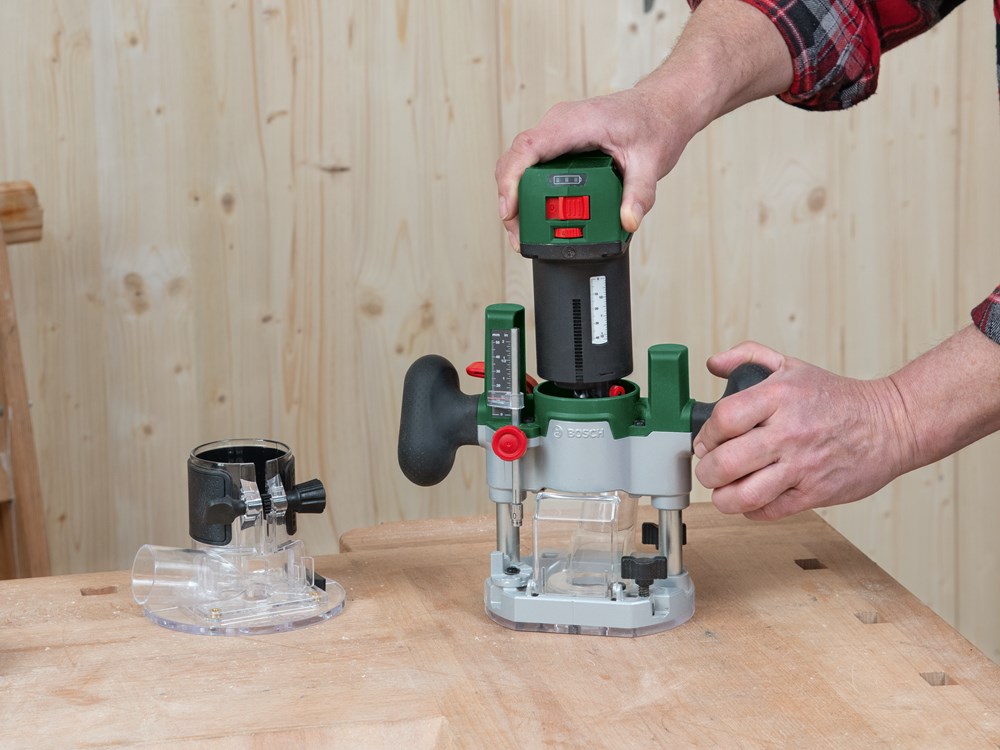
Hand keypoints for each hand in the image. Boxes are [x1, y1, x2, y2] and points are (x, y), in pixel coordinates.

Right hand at [495, 87, 697, 250]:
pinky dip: (529, 193)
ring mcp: (556, 135)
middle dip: (511, 200)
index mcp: (575, 123)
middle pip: (515, 161)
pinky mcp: (559, 146)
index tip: (511, 209)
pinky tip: (536, 216)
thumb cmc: (654, 122)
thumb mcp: (651, 162)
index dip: (512, 180)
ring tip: (526, 233)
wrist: (663, 107)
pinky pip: (532, 167)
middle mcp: (559, 125)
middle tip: (520, 236)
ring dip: (517, 199)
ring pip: (520, 166)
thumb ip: (639, 194)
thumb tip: (628, 221)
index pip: (528, 147)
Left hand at [693, 342, 915, 520]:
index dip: (706, 434)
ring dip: (724, 497)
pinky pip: (769, 511)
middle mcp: (789, 432)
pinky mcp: (816, 493)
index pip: (723, 420)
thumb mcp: (791, 365)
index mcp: (779, 397)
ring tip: (725, 490)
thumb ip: (747, 357)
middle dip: (707, 471)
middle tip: (710, 469)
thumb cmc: (836, 398)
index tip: (706, 441)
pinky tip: (752, 497)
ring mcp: (803, 466)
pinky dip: (751, 510)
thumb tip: (713, 364)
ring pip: (743, 495)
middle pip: (725, 463)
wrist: (892, 424)